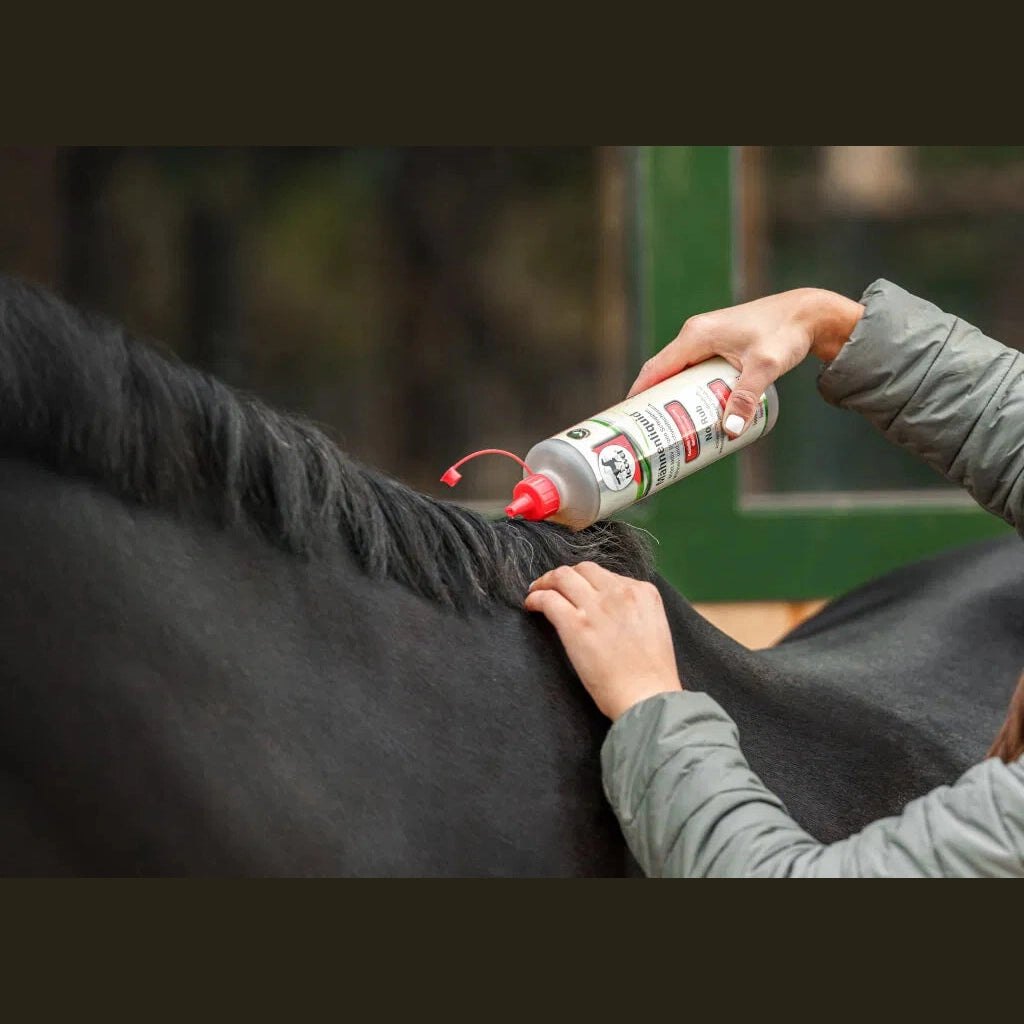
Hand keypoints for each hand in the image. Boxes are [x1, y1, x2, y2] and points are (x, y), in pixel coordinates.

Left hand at [524, 562, 681, 720]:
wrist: (647, 696)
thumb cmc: (652, 675)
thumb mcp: (654, 627)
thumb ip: (634, 610)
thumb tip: (610, 609)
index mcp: (643, 592)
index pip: (607, 574)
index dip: (588, 582)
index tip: (577, 591)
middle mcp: (620, 592)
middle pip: (583, 568)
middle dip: (566, 575)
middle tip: (553, 586)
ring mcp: (596, 606)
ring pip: (562, 576)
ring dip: (546, 581)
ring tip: (536, 591)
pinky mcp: (575, 624)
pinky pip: (548, 599)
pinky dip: (535, 598)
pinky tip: (531, 606)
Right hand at [627, 287, 864, 436]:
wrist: (808, 313)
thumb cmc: (784, 334)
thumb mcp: (764, 368)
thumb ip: (746, 398)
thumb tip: (729, 430)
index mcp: (696, 336)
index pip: (656, 368)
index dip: (639, 393)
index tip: (626, 417)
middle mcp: (696, 333)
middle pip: (663, 371)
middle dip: (652, 400)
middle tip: (647, 430)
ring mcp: (706, 337)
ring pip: (678, 371)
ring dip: (671, 395)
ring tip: (667, 425)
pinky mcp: (719, 343)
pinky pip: (693, 368)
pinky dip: (687, 388)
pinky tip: (691, 407)